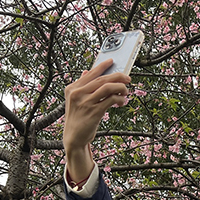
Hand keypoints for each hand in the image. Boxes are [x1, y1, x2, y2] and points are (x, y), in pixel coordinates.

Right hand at [63, 59, 130, 180]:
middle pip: (101, 79)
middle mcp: (77, 94)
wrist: (74, 138)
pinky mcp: (94, 112)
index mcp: (72, 88)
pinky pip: (111, 100)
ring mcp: (85, 103)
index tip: (112, 61)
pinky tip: (122, 101)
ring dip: (120, 88)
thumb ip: (82, 87)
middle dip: (117, 77)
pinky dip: (119, 98)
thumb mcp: (75, 101)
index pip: (90, 73)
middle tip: (127, 78)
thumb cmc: (78, 118)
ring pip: (107, 87)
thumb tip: (86, 72)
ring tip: (126, 91)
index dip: (102, 66)